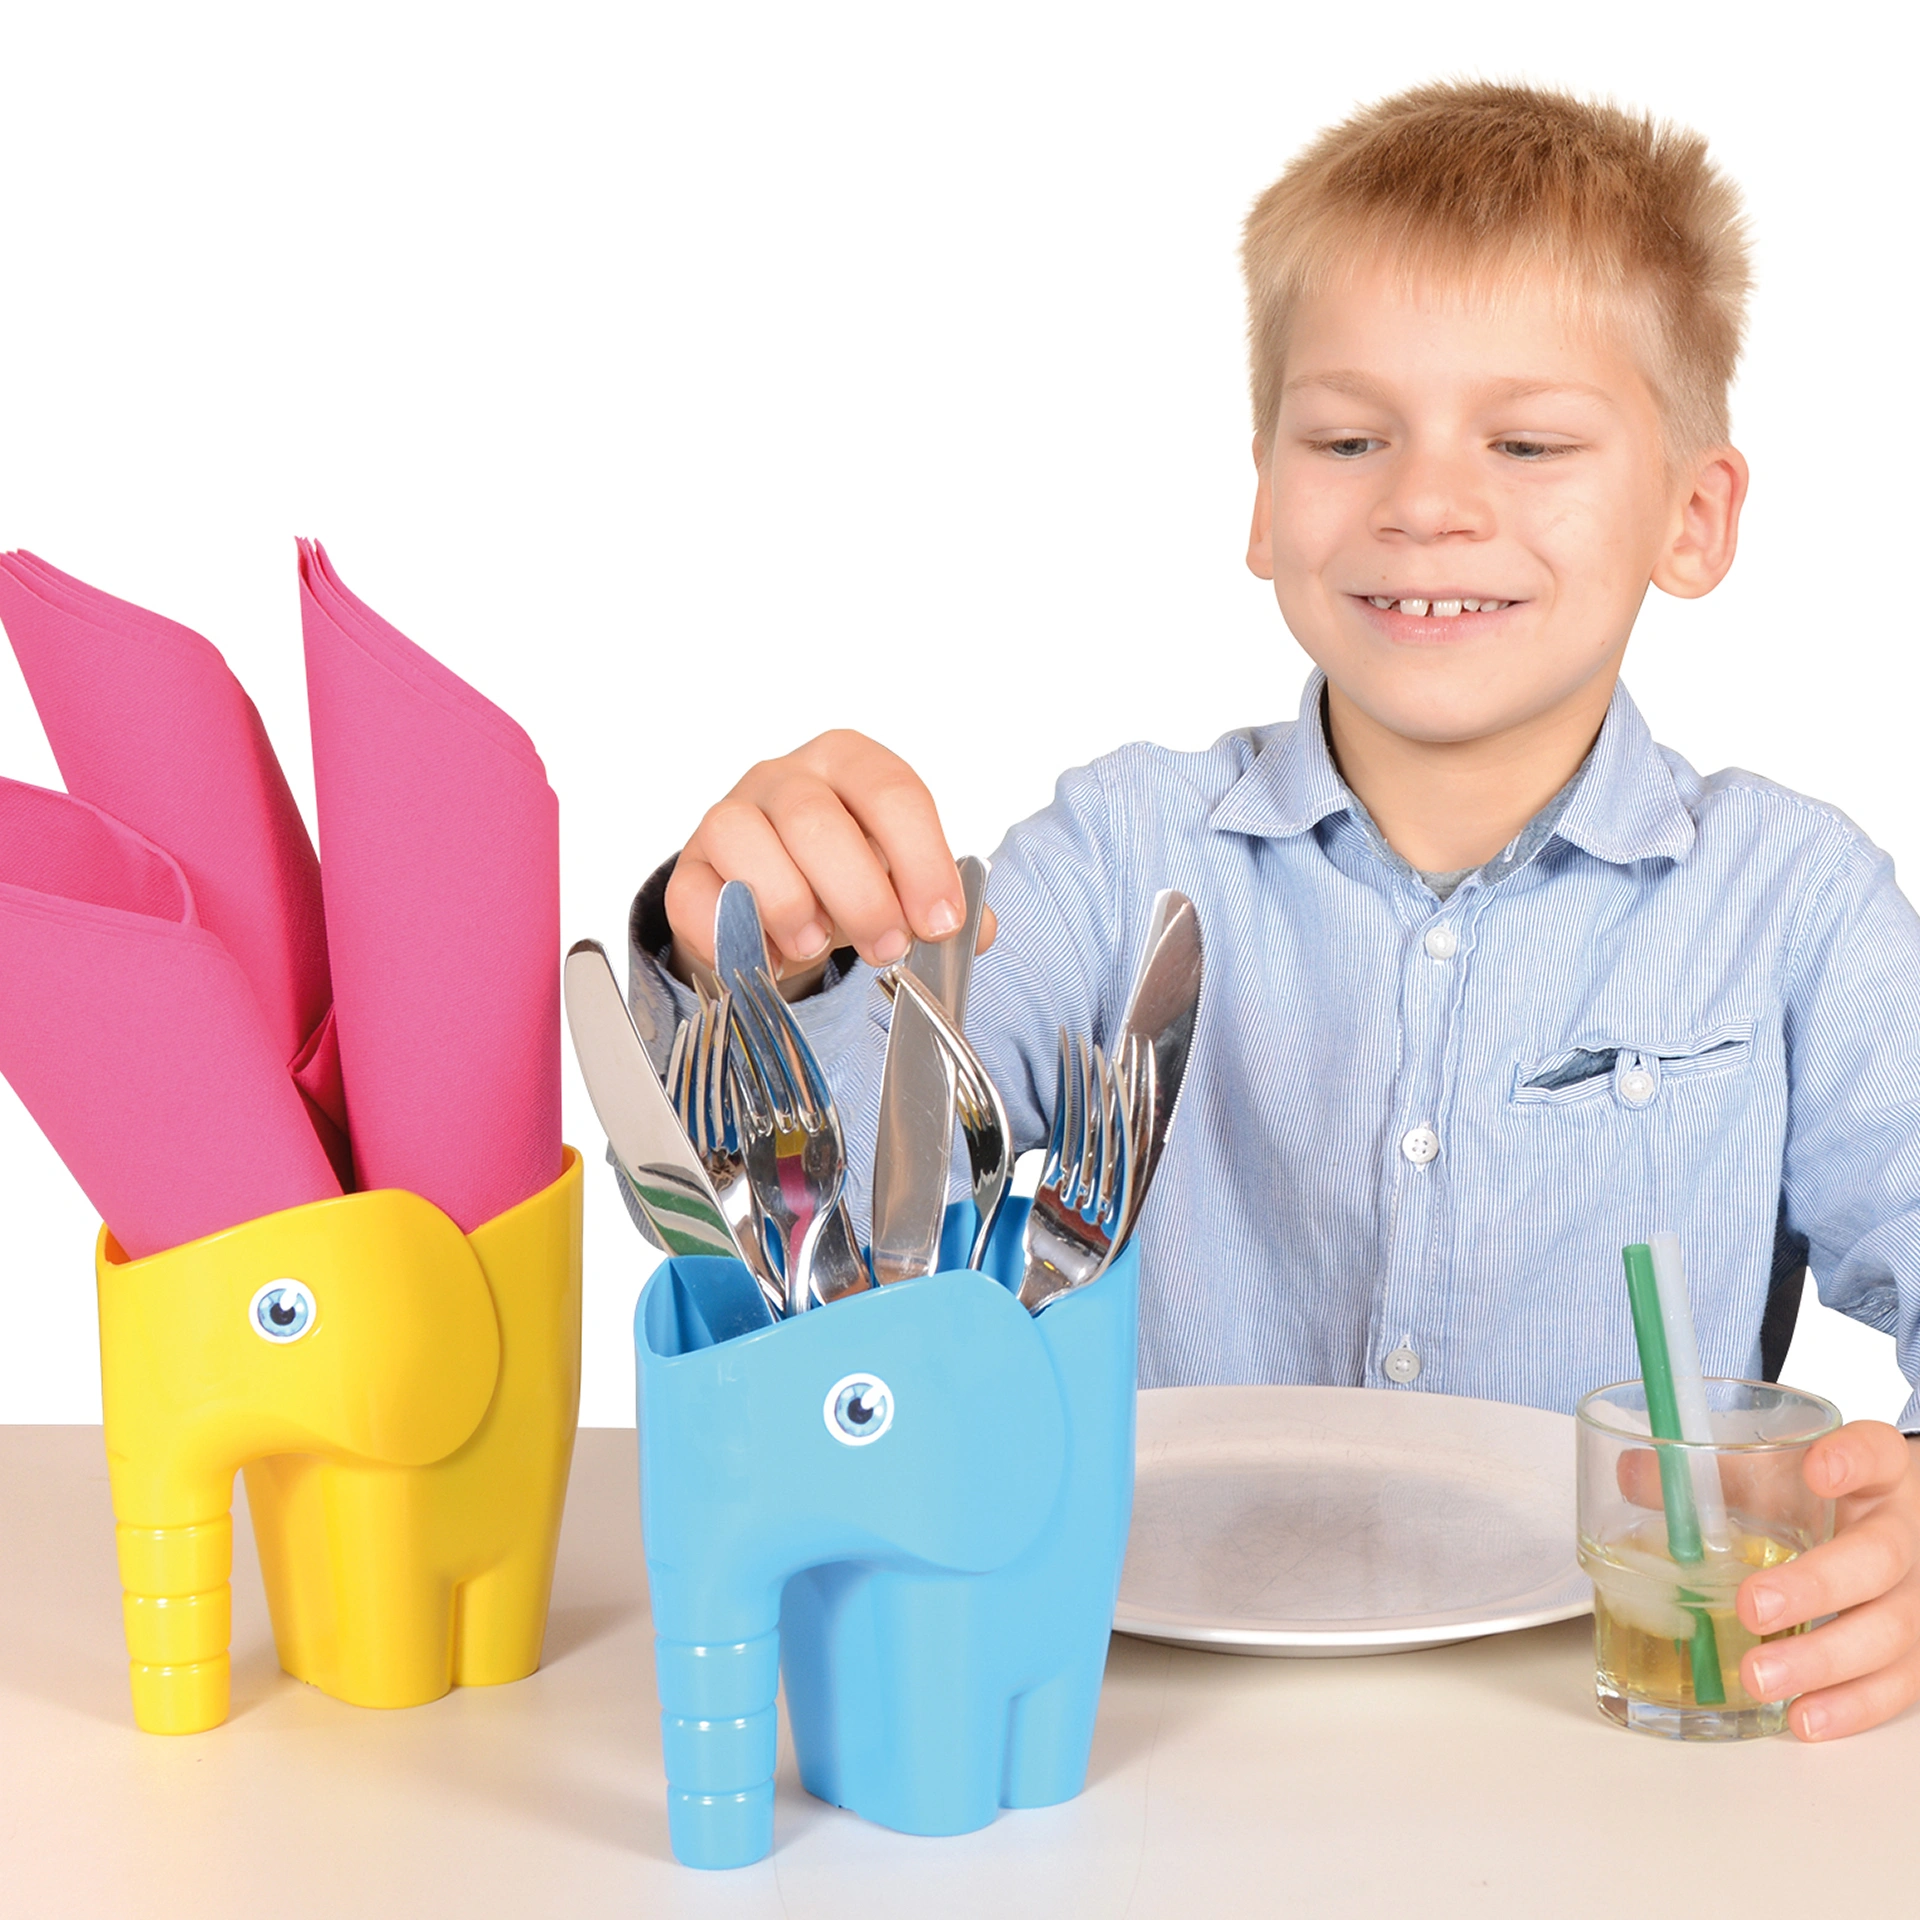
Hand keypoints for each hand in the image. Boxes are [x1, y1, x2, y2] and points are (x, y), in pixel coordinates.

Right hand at [665, 730, 996, 987]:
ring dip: (788, 905)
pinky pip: (694, 894)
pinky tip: (764, 959)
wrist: (775, 901)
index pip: (891, 793)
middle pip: (815, 819)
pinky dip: (729, 934)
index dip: (921, 862)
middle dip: (859, 895)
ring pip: (742, 838)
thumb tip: (973, 931)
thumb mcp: (901, 879)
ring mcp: (728, 816)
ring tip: (815, 946)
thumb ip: (940, 901)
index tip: (939, 923)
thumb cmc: (846, 878)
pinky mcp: (689, 869)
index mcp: (850, 764)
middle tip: (885, 948)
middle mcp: (786, 777)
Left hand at [1736, 1422, 1919, 1739]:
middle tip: (1751, 1606)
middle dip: (1814, 1587)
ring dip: (1821, 1660)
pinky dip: (1848, 1706)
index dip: (1852, 1460)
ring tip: (1757, 1675)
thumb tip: (1632, 1472)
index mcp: (1877, 1473)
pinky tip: (1801, 1716)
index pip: (1876, 1453)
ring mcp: (1917, 1596)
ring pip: (1889, 1632)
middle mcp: (1906, 1532)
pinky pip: (1895, 1686)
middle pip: (1878, 1558)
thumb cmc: (1820, 1496)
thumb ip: (1714, 1473)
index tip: (1817, 1469)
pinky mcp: (1916, 1651)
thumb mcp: (1776, 1471)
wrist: (1883, 1526)